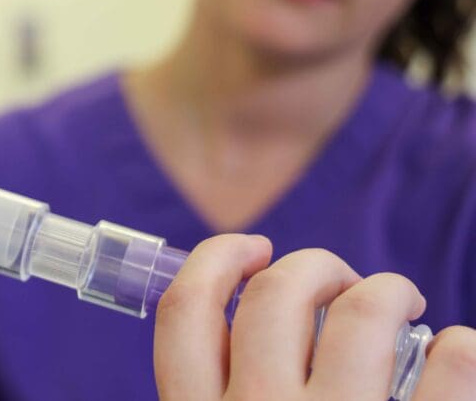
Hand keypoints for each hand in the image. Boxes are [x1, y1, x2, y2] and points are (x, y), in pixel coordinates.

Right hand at [153, 235, 475, 399]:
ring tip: (400, 304)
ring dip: (389, 290)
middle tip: (340, 281)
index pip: (187, 308)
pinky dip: (462, 350)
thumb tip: (255, 312)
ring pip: (362, 315)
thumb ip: (220, 389)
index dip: (218, 259)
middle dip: (314, 266)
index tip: (253, 248)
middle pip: (276, 295)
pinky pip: (449, 371)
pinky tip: (458, 353)